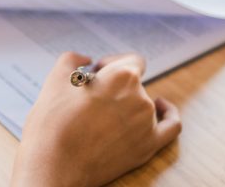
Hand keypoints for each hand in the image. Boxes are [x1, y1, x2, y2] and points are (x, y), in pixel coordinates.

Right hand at [12, 53, 181, 186]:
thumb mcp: (56, 79)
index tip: (97, 74)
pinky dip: (169, 114)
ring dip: (126, 104)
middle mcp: (140, 97)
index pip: (130, 61)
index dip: (112, 64)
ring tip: (101, 116)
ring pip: (143, 103)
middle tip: (89, 101)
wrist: (54, 166)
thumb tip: (86, 60)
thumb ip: (73, 59)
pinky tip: (163, 107)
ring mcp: (147, 124)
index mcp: (122, 77)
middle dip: (113, 88)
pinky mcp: (148, 147)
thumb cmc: (53, 124)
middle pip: (134, 83)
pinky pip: (171, 126)